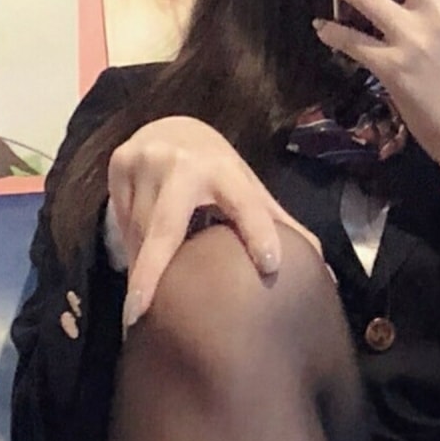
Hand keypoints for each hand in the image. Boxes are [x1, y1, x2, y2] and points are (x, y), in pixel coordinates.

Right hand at [107, 114, 326, 329]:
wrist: (169, 125)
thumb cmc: (216, 170)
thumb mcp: (247, 189)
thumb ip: (275, 225)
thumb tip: (321, 269)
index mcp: (225, 170)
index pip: (247, 205)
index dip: (259, 232)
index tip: (270, 266)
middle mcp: (181, 164)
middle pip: (164, 229)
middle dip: (150, 272)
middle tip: (137, 315)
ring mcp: (144, 163)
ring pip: (138, 234)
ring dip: (141, 273)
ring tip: (138, 313)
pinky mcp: (118, 166)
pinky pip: (121, 223)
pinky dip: (128, 252)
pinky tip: (133, 278)